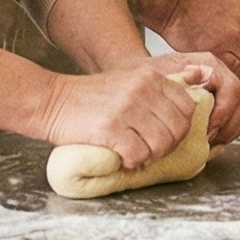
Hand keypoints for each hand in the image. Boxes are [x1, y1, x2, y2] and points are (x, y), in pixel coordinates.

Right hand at [34, 64, 215, 168]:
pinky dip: (132, 162)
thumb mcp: (127, 81)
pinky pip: (139, 154)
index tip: (167, 135)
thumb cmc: (89, 97)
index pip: (187, 107)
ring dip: (150, 156)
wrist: (52, 100)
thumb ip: (154, 92)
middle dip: (168, 146)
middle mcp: (142, 89)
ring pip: (162, 144)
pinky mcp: (111, 127)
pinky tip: (121, 157)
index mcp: (150, 77)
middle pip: (178, 129)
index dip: (181, 127)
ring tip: (135, 153)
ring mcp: (127, 108)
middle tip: (150, 149)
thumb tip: (185, 112)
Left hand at [150, 51, 239, 144]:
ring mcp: (224, 89)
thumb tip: (190, 108)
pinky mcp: (221, 104)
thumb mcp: (156, 80)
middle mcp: (221, 75)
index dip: (224, 112)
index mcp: (208, 64)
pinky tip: (208, 143)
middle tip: (210, 141)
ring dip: (229, 132)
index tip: (208, 129)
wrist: (139, 77)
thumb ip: (174, 89)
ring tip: (209, 144)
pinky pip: (235, 122)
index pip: (231, 88)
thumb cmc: (146, 77)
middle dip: (230, 126)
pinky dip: (225, 135)